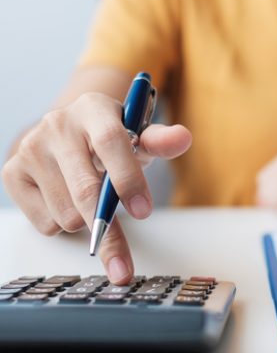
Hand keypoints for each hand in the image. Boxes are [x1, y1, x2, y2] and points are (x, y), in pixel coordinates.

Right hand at [2, 93, 191, 283]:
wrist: (66, 138)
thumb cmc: (110, 141)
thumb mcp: (137, 138)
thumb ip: (160, 141)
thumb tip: (184, 138)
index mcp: (93, 109)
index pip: (112, 142)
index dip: (129, 180)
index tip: (144, 212)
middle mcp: (57, 124)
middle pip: (86, 188)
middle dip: (108, 223)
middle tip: (120, 243)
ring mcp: (31, 149)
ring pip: (67, 214)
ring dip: (86, 220)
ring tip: (90, 197)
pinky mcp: (12, 174)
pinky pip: (47, 224)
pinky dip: (63, 224)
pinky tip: (67, 200)